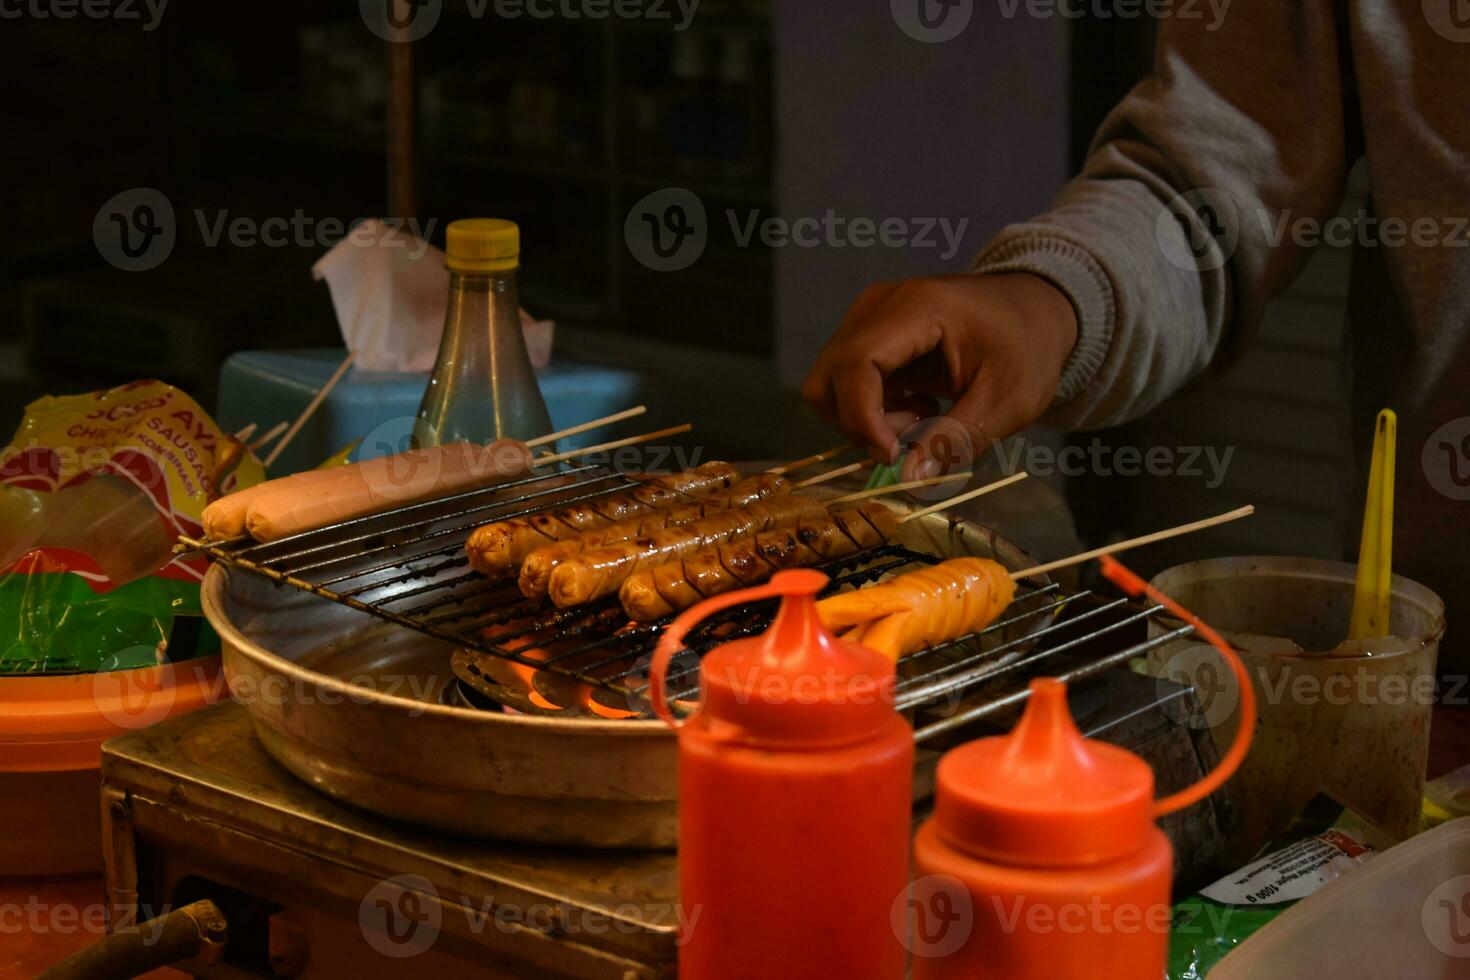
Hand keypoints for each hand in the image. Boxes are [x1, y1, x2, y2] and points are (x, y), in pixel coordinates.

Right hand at [801, 273, 1078, 478]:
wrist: (1037, 310)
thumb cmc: (1029, 348)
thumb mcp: (1007, 401)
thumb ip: (957, 439)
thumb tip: (909, 479)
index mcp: (917, 308)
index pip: (855, 362)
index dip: (863, 418)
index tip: (895, 455)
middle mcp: (879, 305)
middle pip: (828, 376)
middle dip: (860, 424)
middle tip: (911, 438)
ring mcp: (869, 316)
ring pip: (829, 384)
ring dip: (866, 419)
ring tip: (921, 420)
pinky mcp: (869, 334)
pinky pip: (845, 382)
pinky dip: (873, 410)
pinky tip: (918, 408)